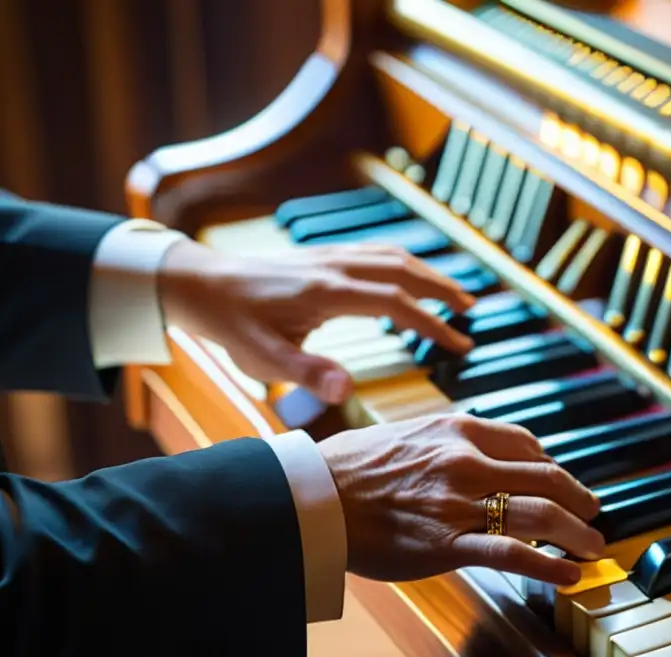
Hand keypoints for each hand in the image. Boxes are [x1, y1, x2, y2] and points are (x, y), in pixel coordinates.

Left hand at [158, 239, 475, 402]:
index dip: (432, 324)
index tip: (459, 344)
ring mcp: (330, 256)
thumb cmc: (229, 324)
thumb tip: (346, 390)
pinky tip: (412, 277)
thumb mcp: (261, 358)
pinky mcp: (323, 255)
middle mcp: (334, 266)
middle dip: (443, 290)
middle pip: (405, 270)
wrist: (198, 282)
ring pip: (393, 256)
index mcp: (326, 292)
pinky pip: (376, 253)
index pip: (396, 304)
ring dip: (429, 273)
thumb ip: (305, 374)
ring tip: (455, 295)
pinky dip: (405, 263)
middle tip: (472, 312)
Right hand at [317, 413, 605, 584]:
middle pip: (548, 479)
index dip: (557, 469)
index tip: (565, 486)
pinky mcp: (446, 544)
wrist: (312, 496)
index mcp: (459, 430)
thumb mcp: (410, 433)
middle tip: (594, 516)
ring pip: (541, 515)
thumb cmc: (353, 466)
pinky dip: (549, 566)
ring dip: (578, 534)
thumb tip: (485, 456)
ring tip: (593, 548)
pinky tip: (568, 576)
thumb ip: (452, 441)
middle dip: (581, 501)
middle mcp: (468, 461)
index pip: (528, 446)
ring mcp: (459, 503)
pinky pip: (512, 554)